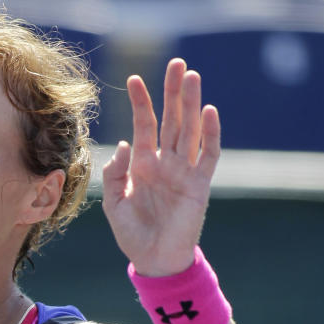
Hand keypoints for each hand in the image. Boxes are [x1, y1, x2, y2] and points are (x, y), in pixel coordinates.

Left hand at [101, 59, 219, 275]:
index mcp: (143, 164)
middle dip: (173, 92)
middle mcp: (165, 162)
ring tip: (192, 77)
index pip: (143, 125)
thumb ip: (115, 173)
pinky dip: (210, 134)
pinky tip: (208, 112)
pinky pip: (207, 155)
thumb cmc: (132, 233)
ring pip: (189, 130)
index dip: (140, 102)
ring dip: (192, 104)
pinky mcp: (200, 184)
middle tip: (177, 63)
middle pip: (171, 119)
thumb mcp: (113, 203)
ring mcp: (184, 171)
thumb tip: (124, 143)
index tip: (133, 78)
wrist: (153, 260)